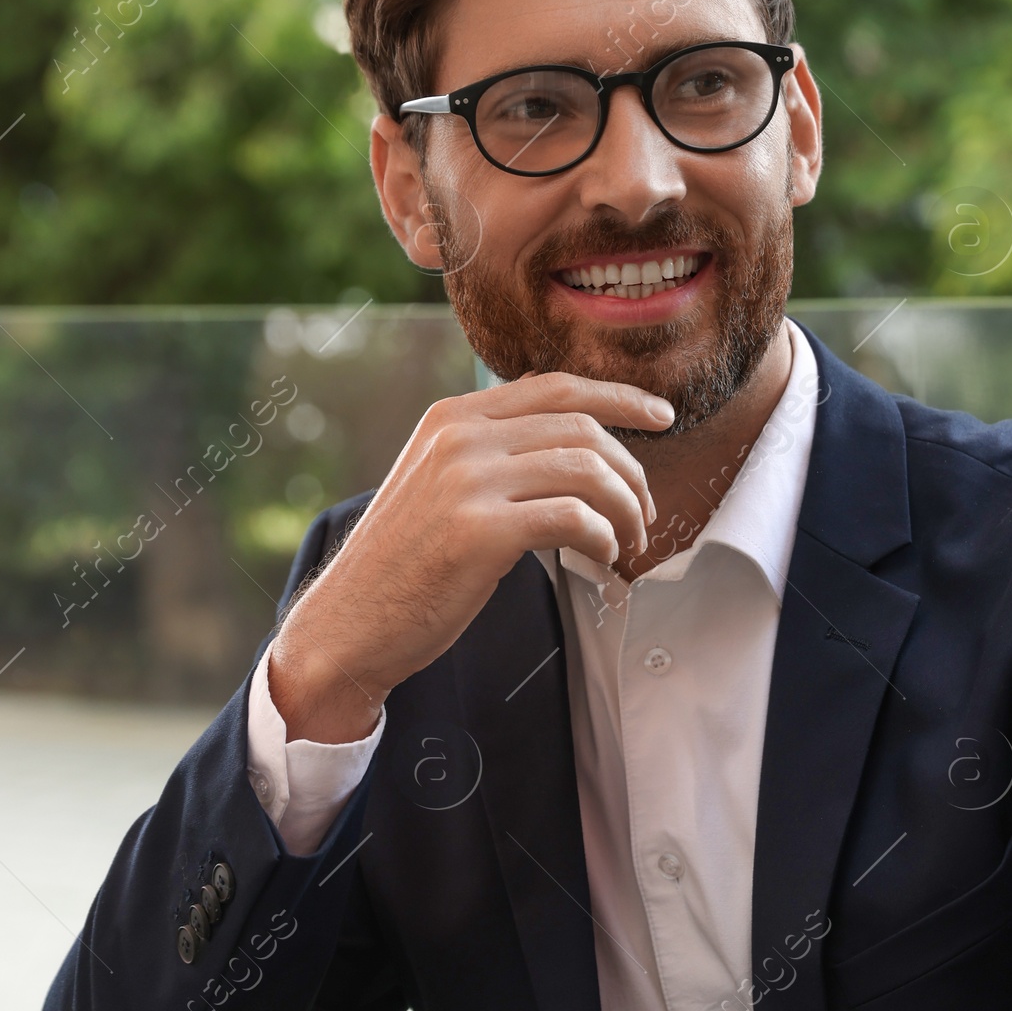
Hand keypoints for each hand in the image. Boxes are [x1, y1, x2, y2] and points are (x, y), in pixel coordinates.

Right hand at [269, 374, 672, 741]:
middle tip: (644, 513)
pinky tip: (603, 559)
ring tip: (628, 544)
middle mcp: (460, 437)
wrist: (349, 624)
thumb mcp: (438, 484)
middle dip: (630, 471)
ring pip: (587, 471)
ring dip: (625, 510)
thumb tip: (573, 445)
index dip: (620, 397)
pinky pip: (575, 519)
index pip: (556, 386)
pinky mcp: (479, 531)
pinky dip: (604, 539)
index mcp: (452, 417)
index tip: (662, 415)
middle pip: (582, 428)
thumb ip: (492, 453)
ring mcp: (467, 481)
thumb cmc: (404, 564)